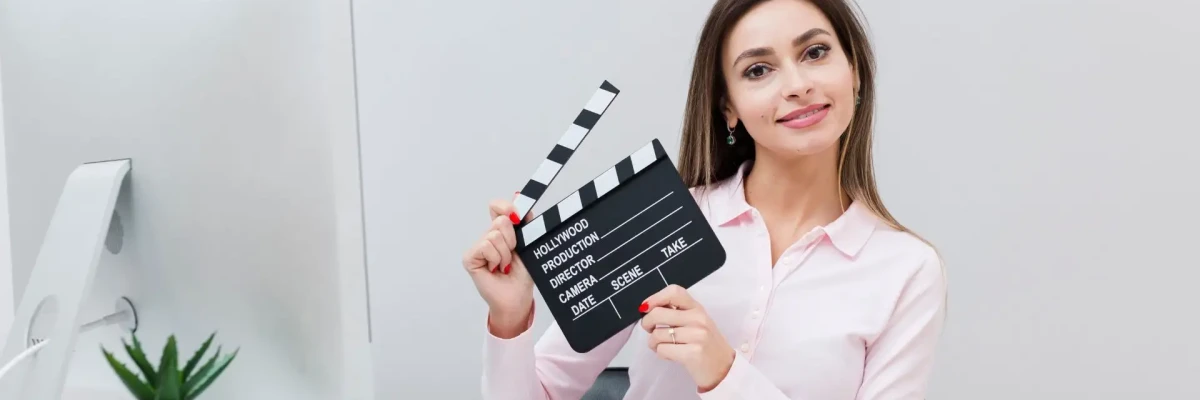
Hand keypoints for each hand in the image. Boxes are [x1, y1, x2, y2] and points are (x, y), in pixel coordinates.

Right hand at [461, 194, 535, 337]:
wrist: (518, 297)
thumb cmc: (523, 274)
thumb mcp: (528, 243)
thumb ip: (524, 221)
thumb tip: (517, 195)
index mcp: (502, 231)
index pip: (497, 206)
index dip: (507, 208)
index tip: (517, 218)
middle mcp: (488, 237)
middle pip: (500, 221)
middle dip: (512, 239)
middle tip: (512, 255)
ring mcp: (478, 248)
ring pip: (494, 235)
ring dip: (505, 253)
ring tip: (505, 265)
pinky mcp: (470, 258)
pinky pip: (485, 246)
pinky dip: (495, 258)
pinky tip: (495, 269)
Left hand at [639, 284, 734, 391]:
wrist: (724, 368)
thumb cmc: (706, 345)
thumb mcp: (696, 322)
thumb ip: (678, 313)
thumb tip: (648, 308)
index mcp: (697, 308)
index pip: (674, 292)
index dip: (655, 298)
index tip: (646, 307)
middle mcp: (698, 319)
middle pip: (657, 313)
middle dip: (647, 323)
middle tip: (650, 330)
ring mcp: (697, 336)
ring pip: (657, 334)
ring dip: (654, 343)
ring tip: (663, 347)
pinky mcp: (692, 353)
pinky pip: (662, 350)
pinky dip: (661, 354)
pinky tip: (671, 355)